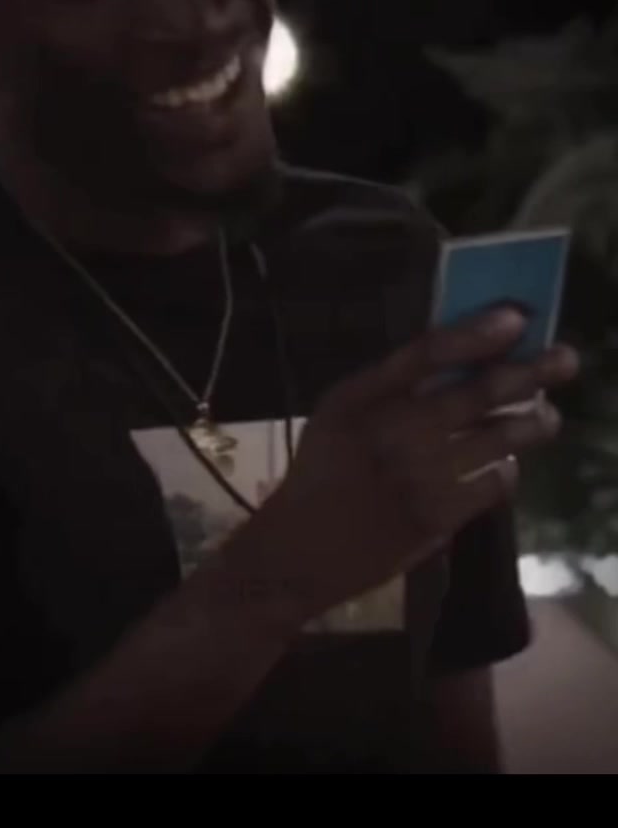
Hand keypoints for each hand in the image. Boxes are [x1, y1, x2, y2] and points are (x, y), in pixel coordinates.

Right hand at [255, 308, 578, 622]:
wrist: (301, 550)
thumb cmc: (322, 470)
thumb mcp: (338, 412)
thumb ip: (389, 384)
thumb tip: (461, 350)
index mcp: (359, 396)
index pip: (426, 353)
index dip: (476, 332)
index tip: (517, 317)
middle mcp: (391, 432)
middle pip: (475, 393)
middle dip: (528, 372)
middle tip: (566, 357)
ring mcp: (418, 478)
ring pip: (497, 440)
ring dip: (532, 422)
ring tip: (548, 416)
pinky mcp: (437, 518)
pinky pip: (492, 484)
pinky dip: (507, 470)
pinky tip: (506, 463)